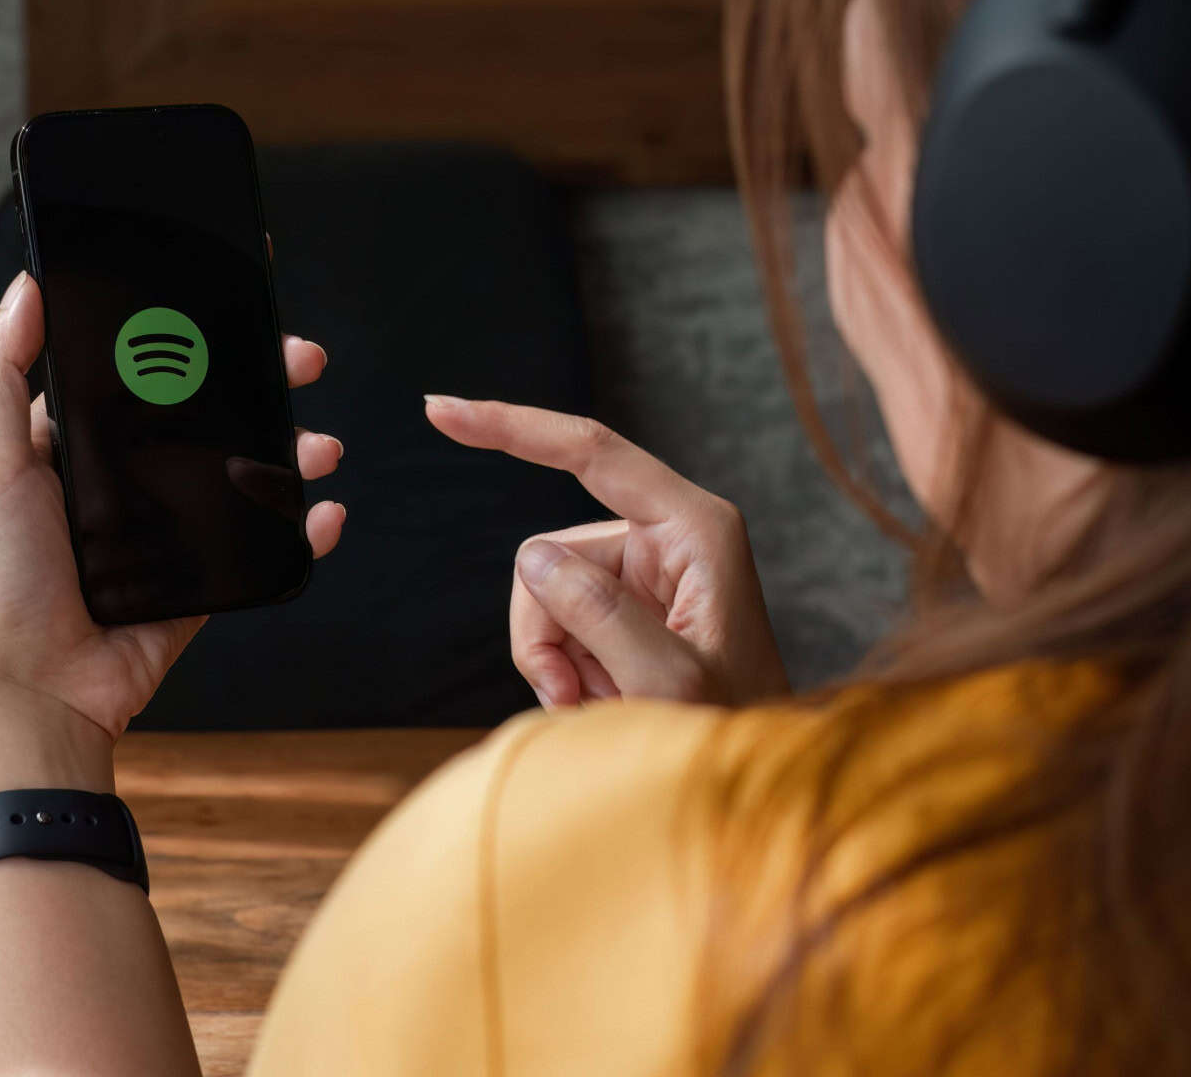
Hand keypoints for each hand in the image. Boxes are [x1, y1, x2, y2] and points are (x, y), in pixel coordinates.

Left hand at [0, 274, 344, 810]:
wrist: (34, 685)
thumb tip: (26, 286)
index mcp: (75, 440)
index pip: (144, 369)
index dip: (192, 336)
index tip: (236, 308)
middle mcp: (126, 478)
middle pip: (210, 412)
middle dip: (263, 381)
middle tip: (304, 360)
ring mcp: (168, 527)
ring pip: (246, 471)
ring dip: (294, 448)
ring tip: (320, 445)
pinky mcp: (200, 579)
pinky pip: (261, 543)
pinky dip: (303, 527)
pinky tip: (325, 512)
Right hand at [426, 396, 786, 709]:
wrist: (751, 779)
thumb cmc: (733, 727)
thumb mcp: (669, 680)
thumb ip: (599, 613)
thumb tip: (534, 559)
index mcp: (695, 527)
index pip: (589, 451)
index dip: (511, 427)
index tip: (439, 410)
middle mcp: (668, 536)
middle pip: (550, 553)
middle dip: (547, 630)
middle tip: (575, 697)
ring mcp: (645, 572)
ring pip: (545, 593)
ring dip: (557, 659)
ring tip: (597, 705)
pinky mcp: (628, 605)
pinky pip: (558, 621)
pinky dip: (565, 668)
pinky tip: (600, 700)